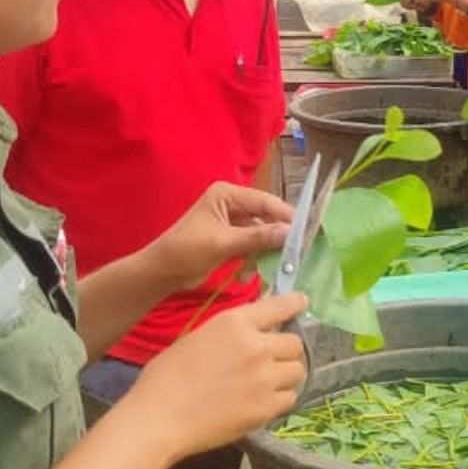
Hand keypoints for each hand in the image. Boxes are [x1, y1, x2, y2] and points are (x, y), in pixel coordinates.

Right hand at [122, 293, 309, 458]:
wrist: (159, 417)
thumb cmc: (165, 376)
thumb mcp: (197, 337)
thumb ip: (229, 333)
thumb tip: (251, 332)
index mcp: (235, 323)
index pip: (279, 306)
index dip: (294, 304)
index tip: (302, 302)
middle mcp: (256, 346)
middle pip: (295, 343)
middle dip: (286, 350)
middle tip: (273, 360)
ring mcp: (264, 378)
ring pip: (298, 371)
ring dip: (287, 375)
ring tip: (270, 383)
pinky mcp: (265, 408)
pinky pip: (289, 399)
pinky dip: (281, 399)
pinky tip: (264, 402)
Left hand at [145, 182, 293, 291]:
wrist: (161, 273)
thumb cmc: (186, 251)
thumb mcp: (223, 243)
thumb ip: (257, 237)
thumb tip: (289, 234)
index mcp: (227, 194)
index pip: (265, 201)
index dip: (286, 217)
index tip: (306, 233)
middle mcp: (232, 202)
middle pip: (266, 216)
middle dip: (278, 236)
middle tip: (297, 253)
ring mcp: (232, 221)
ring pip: (262, 233)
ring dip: (265, 251)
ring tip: (274, 267)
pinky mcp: (232, 238)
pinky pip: (253, 245)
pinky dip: (254, 258)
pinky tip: (249, 274)